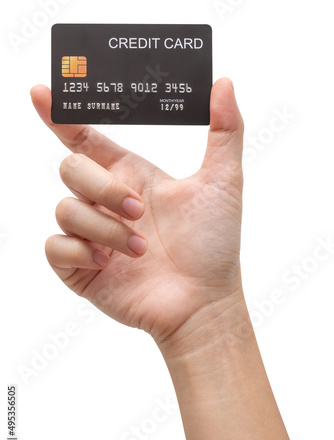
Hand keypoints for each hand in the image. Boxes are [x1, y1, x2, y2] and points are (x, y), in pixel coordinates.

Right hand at [30, 79, 243, 348]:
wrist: (203, 301)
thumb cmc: (214, 245)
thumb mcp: (223, 182)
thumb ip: (225, 130)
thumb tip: (224, 83)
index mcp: (130, 177)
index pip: (85, 139)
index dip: (61, 116)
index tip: (43, 94)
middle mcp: (106, 203)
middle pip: (71, 169)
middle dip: (103, 188)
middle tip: (139, 211)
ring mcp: (91, 235)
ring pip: (67, 209)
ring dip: (106, 229)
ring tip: (140, 249)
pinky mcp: (80, 268)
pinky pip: (55, 247)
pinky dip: (81, 253)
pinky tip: (108, 265)